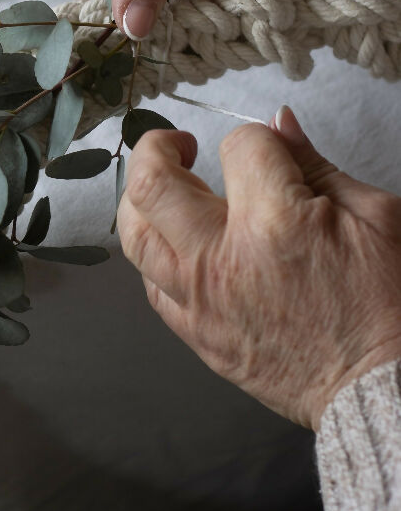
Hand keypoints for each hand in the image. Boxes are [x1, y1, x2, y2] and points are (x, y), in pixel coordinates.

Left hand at [116, 106, 400, 428]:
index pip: (238, 147)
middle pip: (152, 184)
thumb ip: (315, 164)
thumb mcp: (376, 216)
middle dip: (158, 148)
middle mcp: (223, 259)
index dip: (255, 138)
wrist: (385, 388)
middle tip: (178, 144)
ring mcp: (203, 302)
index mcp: (275, 221)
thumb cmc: (391, 304)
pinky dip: (157, 256)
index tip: (268, 151)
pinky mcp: (199, 336)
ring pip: (135, 237)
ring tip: (163, 189)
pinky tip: (177, 245)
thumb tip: (278, 123)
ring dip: (140, 201)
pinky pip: (152, 286)